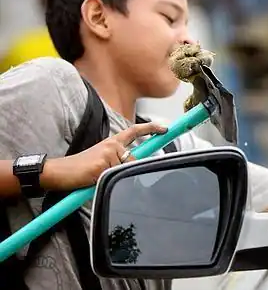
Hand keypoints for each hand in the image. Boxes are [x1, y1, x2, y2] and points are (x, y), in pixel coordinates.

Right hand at [41, 122, 166, 190]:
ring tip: (96, 177)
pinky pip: (114, 178)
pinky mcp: (103, 164)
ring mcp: (108, 153)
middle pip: (134, 161)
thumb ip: (118, 160)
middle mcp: (112, 145)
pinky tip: (93, 180)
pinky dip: (105, 183)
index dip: (150, 129)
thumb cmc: (80, 169)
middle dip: (125, 172)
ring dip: (113, 179)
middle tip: (103, 174)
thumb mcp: (102, 160)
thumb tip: (134, 167)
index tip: (164, 128)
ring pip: (125, 171)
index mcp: (112, 142)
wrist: (59, 172)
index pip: (134, 131)